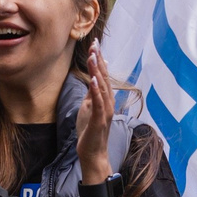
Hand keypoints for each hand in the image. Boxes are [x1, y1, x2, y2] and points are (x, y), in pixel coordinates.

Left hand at [76, 47, 119, 184]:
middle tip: (95, 44)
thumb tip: (93, 76)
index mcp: (105, 98)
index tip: (95, 44)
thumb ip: (92, 92)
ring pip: (102, 87)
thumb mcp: (88, 107)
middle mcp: (108, 102)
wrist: (92, 152)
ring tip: (94, 56)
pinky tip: (93, 79)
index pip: (102, 75)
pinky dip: (96, 90)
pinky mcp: (99, 119)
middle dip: (99, 60)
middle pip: (103, 77)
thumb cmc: (90, 131)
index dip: (99, 59)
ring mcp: (105, 110)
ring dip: (97, 71)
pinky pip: (98, 103)